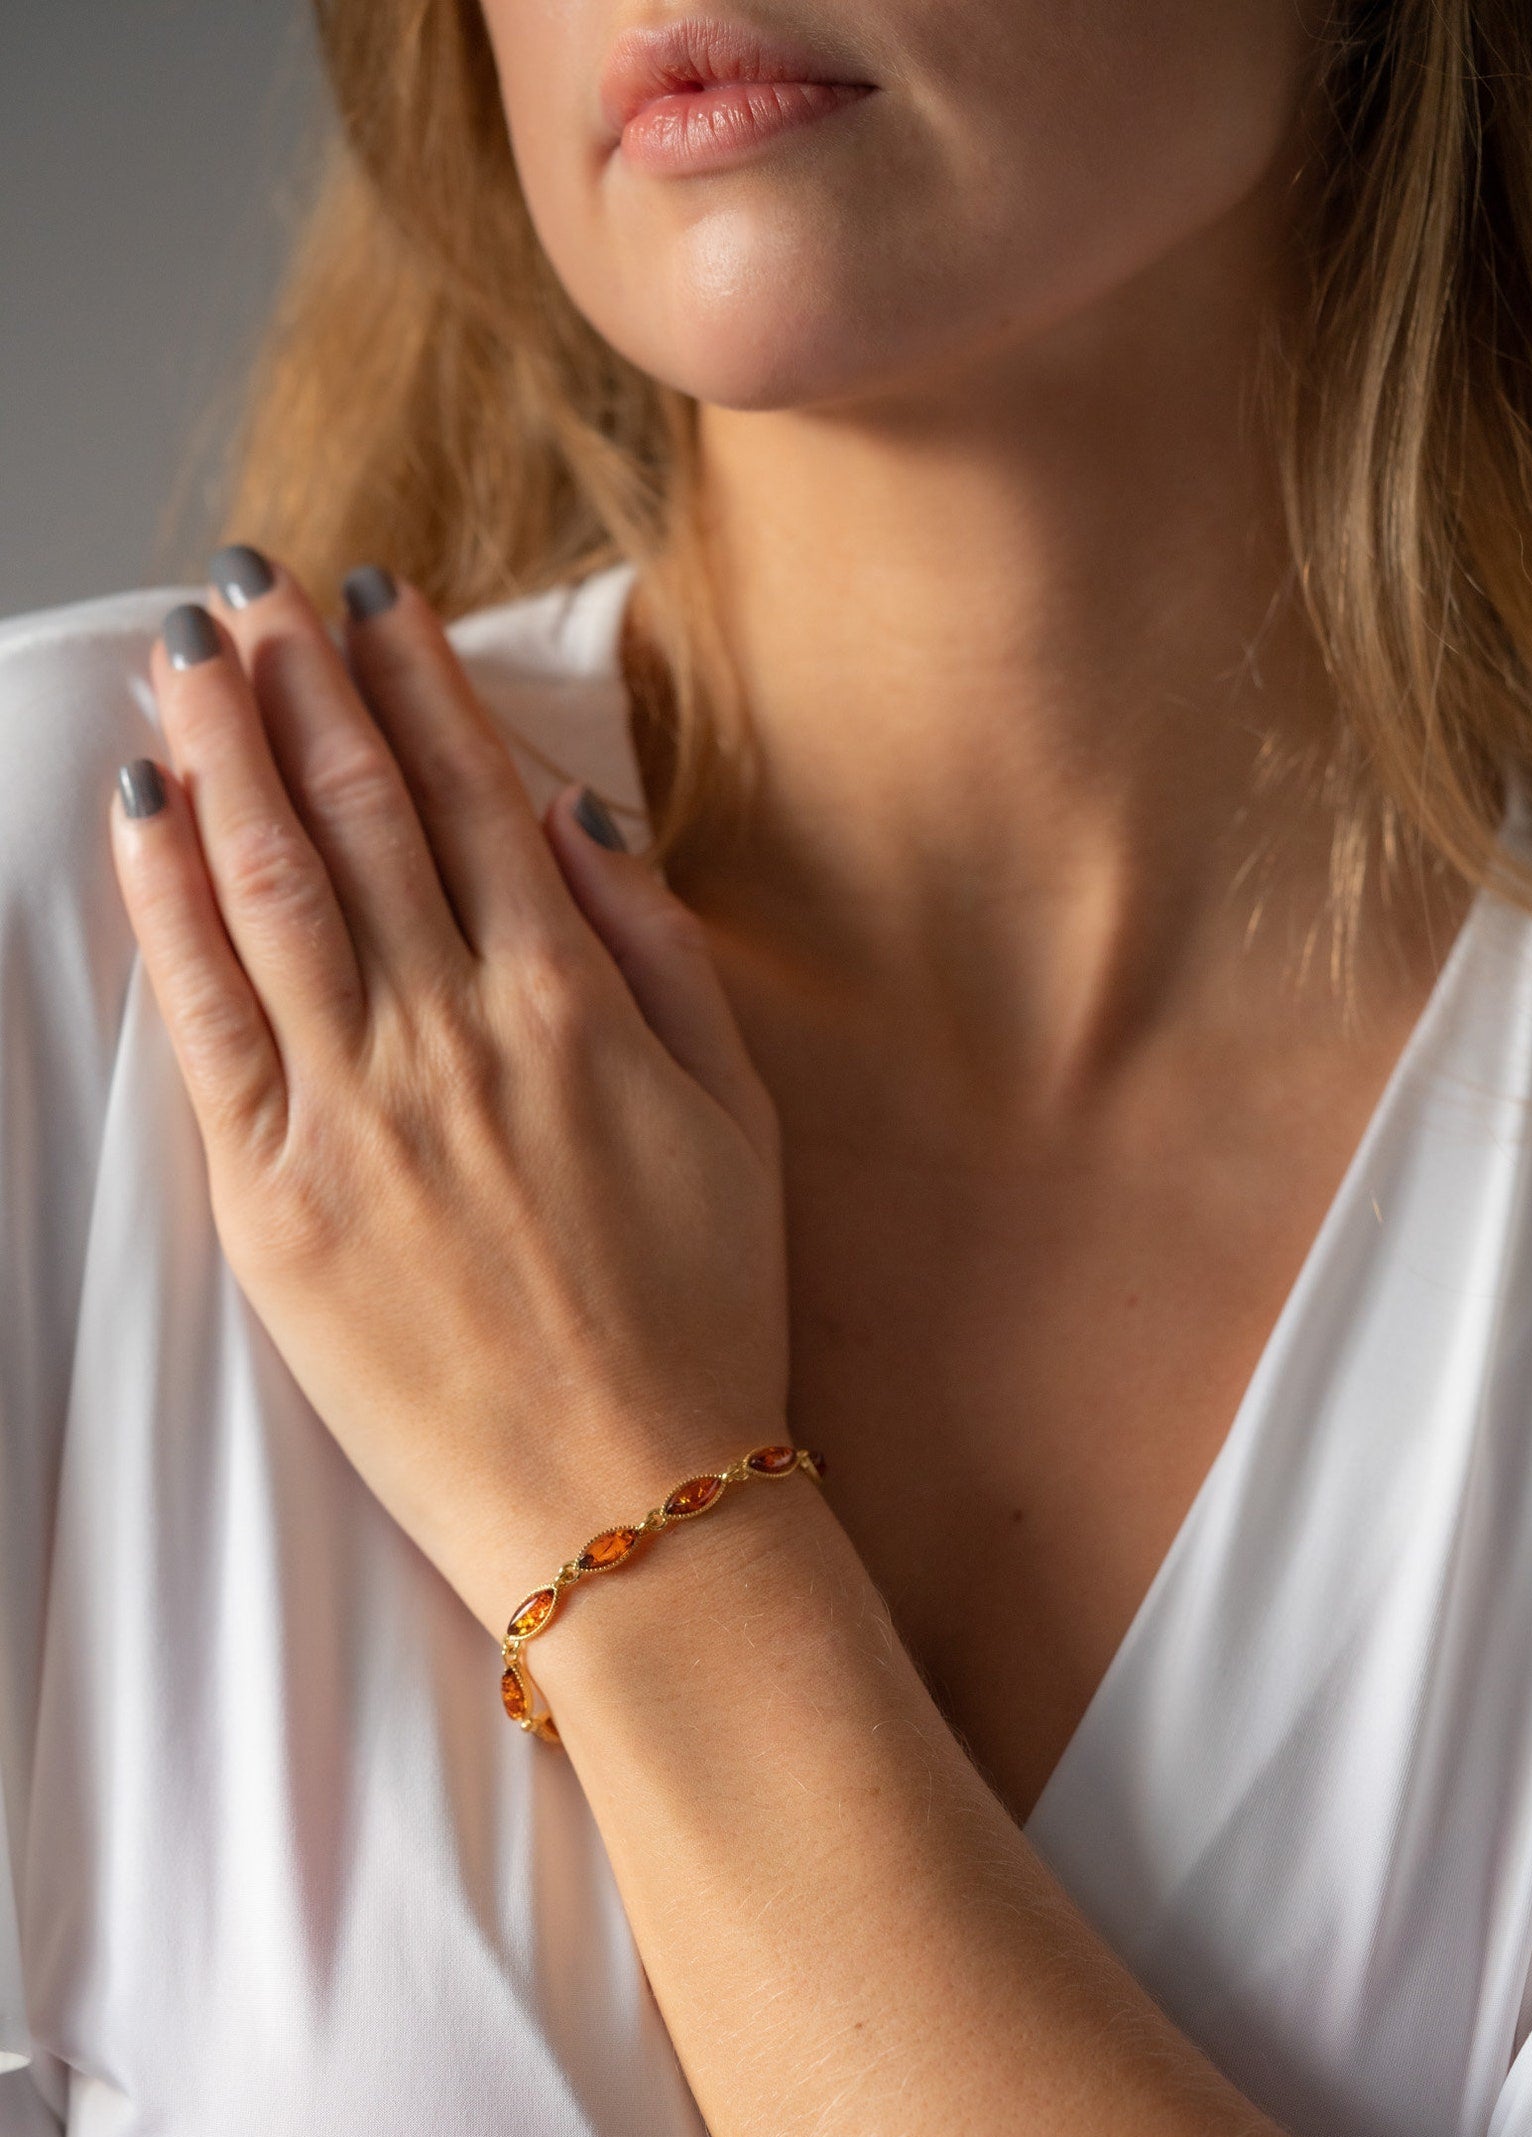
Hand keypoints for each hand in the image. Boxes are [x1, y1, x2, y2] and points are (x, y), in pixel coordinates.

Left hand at [109, 557, 790, 1637]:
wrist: (637, 1505)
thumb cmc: (704, 1316)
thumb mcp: (735, 1116)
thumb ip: (660, 951)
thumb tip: (580, 814)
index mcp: (571, 1006)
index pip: (472, 801)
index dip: (413, 684)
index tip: (367, 597)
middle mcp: (458, 1034)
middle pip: (360, 815)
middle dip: (298, 682)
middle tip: (250, 585)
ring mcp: (360, 1114)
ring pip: (274, 887)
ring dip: (224, 751)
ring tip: (186, 651)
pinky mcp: (278, 1201)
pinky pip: (210, 1021)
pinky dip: (172, 905)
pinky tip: (146, 813)